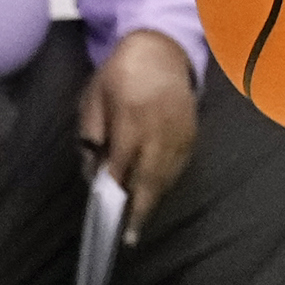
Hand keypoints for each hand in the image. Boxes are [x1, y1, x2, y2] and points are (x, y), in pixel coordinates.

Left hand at [77, 28, 200, 236]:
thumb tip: (92, 172)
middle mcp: (159, 125)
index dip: (115, 188)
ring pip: (169, 173)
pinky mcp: (193, 131)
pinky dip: (168, 182)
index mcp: (131, 114)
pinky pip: (181, 164)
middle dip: (140, 206)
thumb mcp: (93, 97)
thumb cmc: (119, 75)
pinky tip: (157, 193)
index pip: (122, 160)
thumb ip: (91, 133)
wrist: (161, 49)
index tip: (108, 213)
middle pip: (151, 174)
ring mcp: (180, 129)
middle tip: (130, 235)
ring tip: (139, 222)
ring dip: (154, 198)